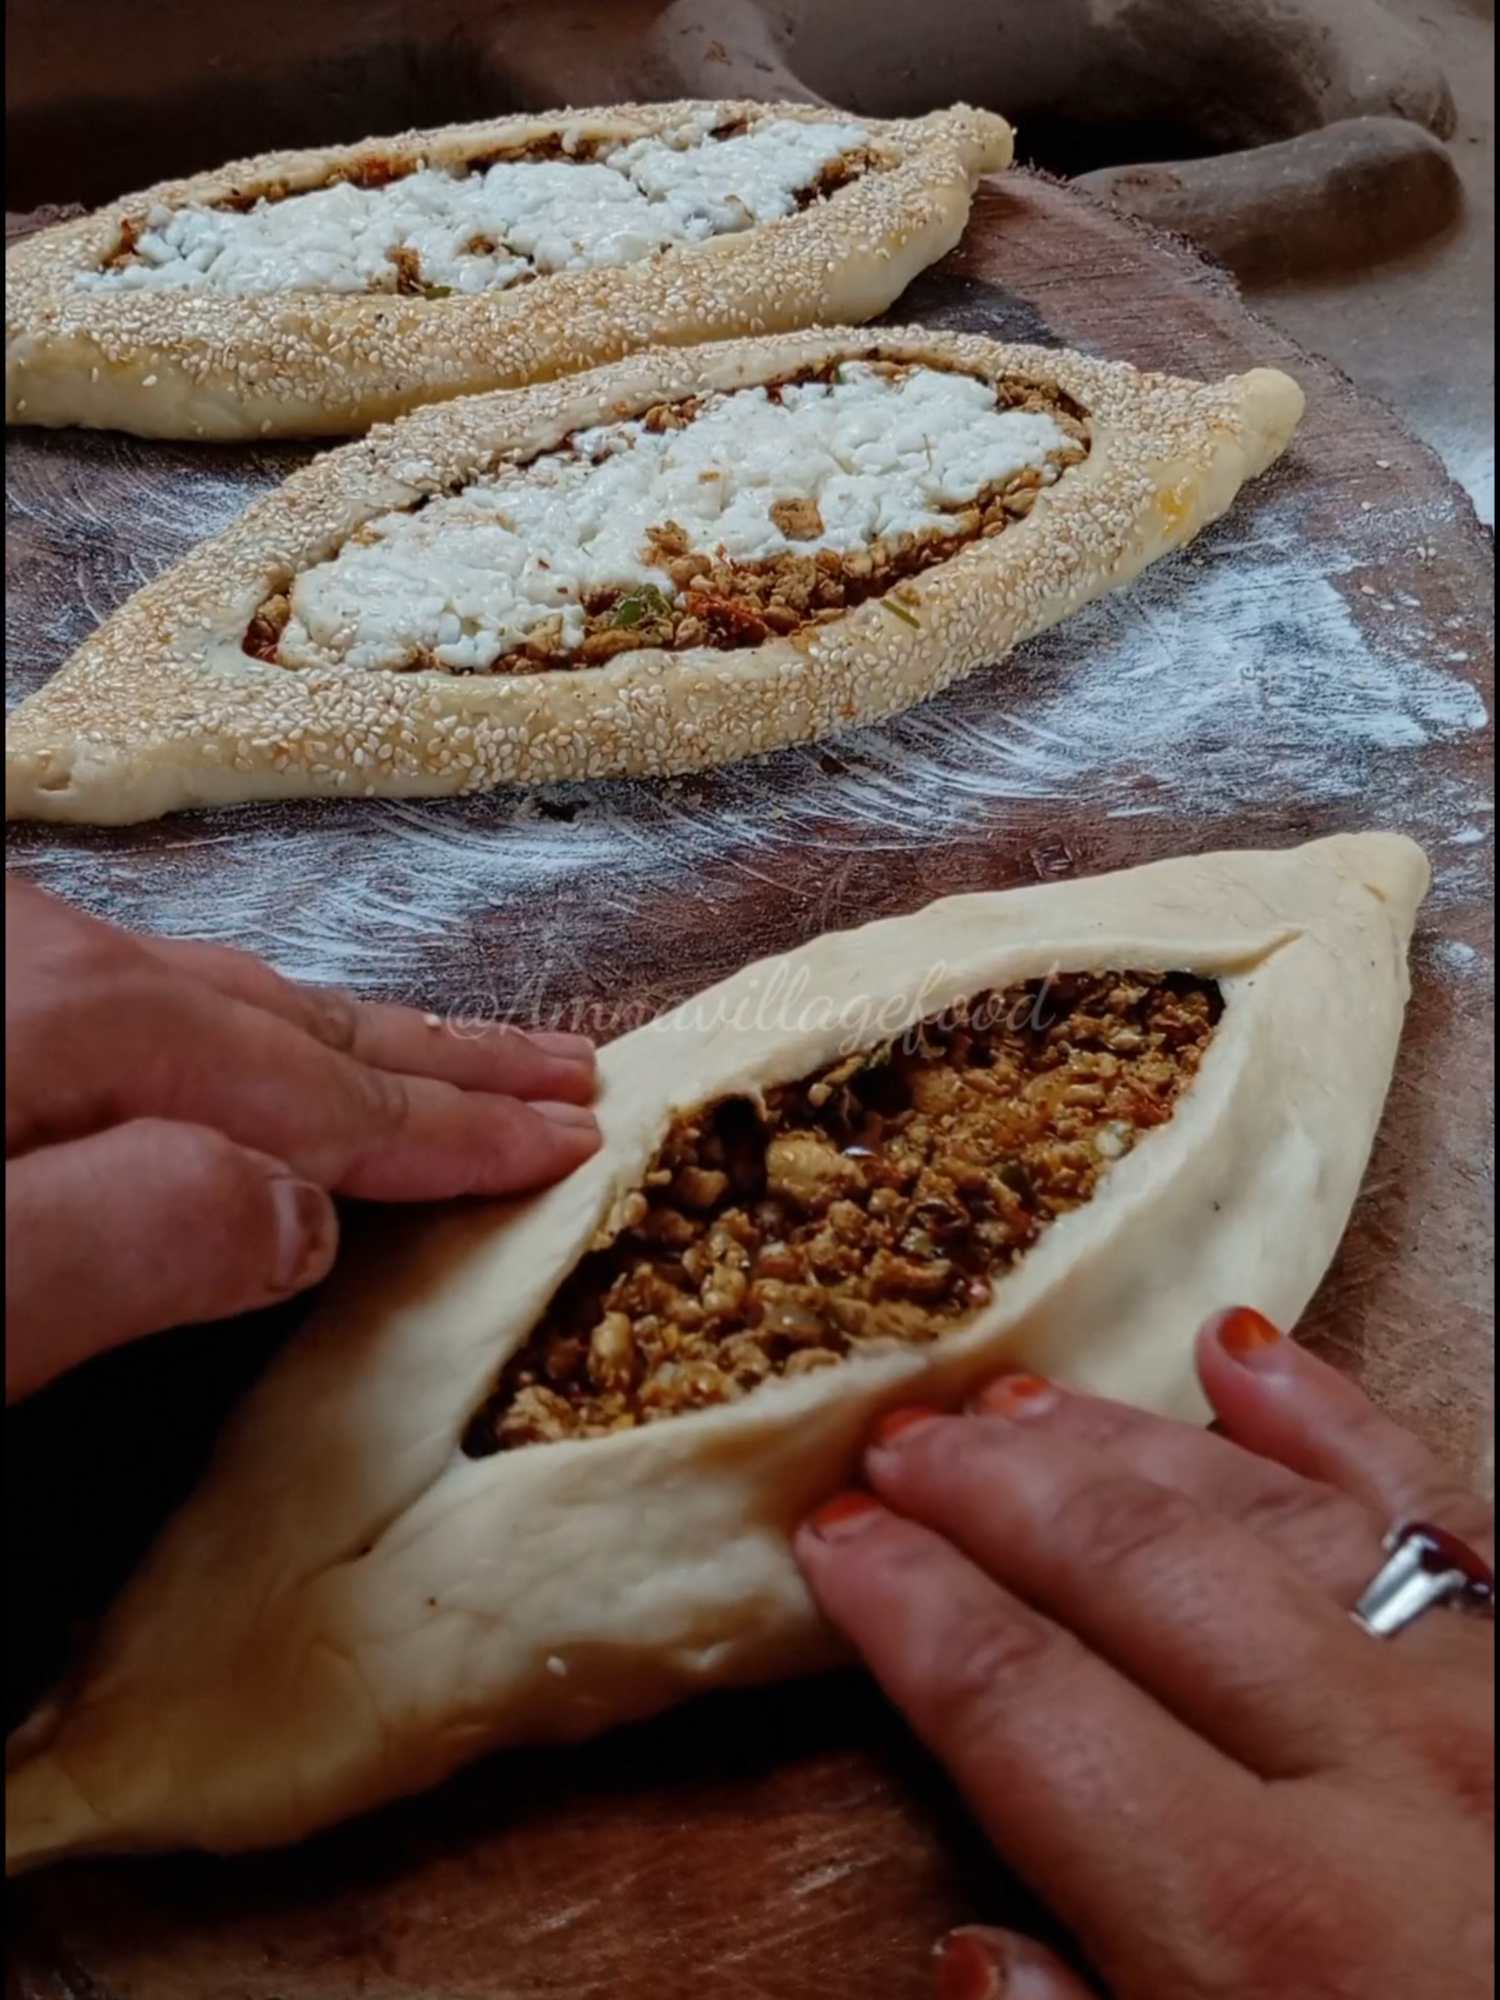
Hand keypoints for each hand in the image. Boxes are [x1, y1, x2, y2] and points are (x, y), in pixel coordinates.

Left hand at [6, 878, 600, 1401]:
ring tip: (453, 1051)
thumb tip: (306, 1222)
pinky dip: (256, 1024)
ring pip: (230, 997)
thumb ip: (148, 1236)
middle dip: (450, 1057)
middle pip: (307, 1023)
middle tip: (569, 1068)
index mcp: (95, 1025)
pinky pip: (158, 993)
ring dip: (359, 1034)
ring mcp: (10, 961)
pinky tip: (256, 1038)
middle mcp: (61, 960)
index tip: (572, 1141)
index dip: (462, 1129)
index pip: (332, 1098)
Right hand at [796, 1310, 1494, 1999]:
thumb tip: (968, 1953)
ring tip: (1009, 1398)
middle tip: (892, 1437)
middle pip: (1126, 1575)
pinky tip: (1244, 1359)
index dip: (909, 1609)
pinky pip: (1440, 1503)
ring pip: (1259, 1514)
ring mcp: (1491, 1699)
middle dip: (986, 1496)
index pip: (1025, 1706)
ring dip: (1117, 1443)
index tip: (833, 1540)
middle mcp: (1378, 1775)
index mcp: (1266, 1932)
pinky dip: (1335, 1421)